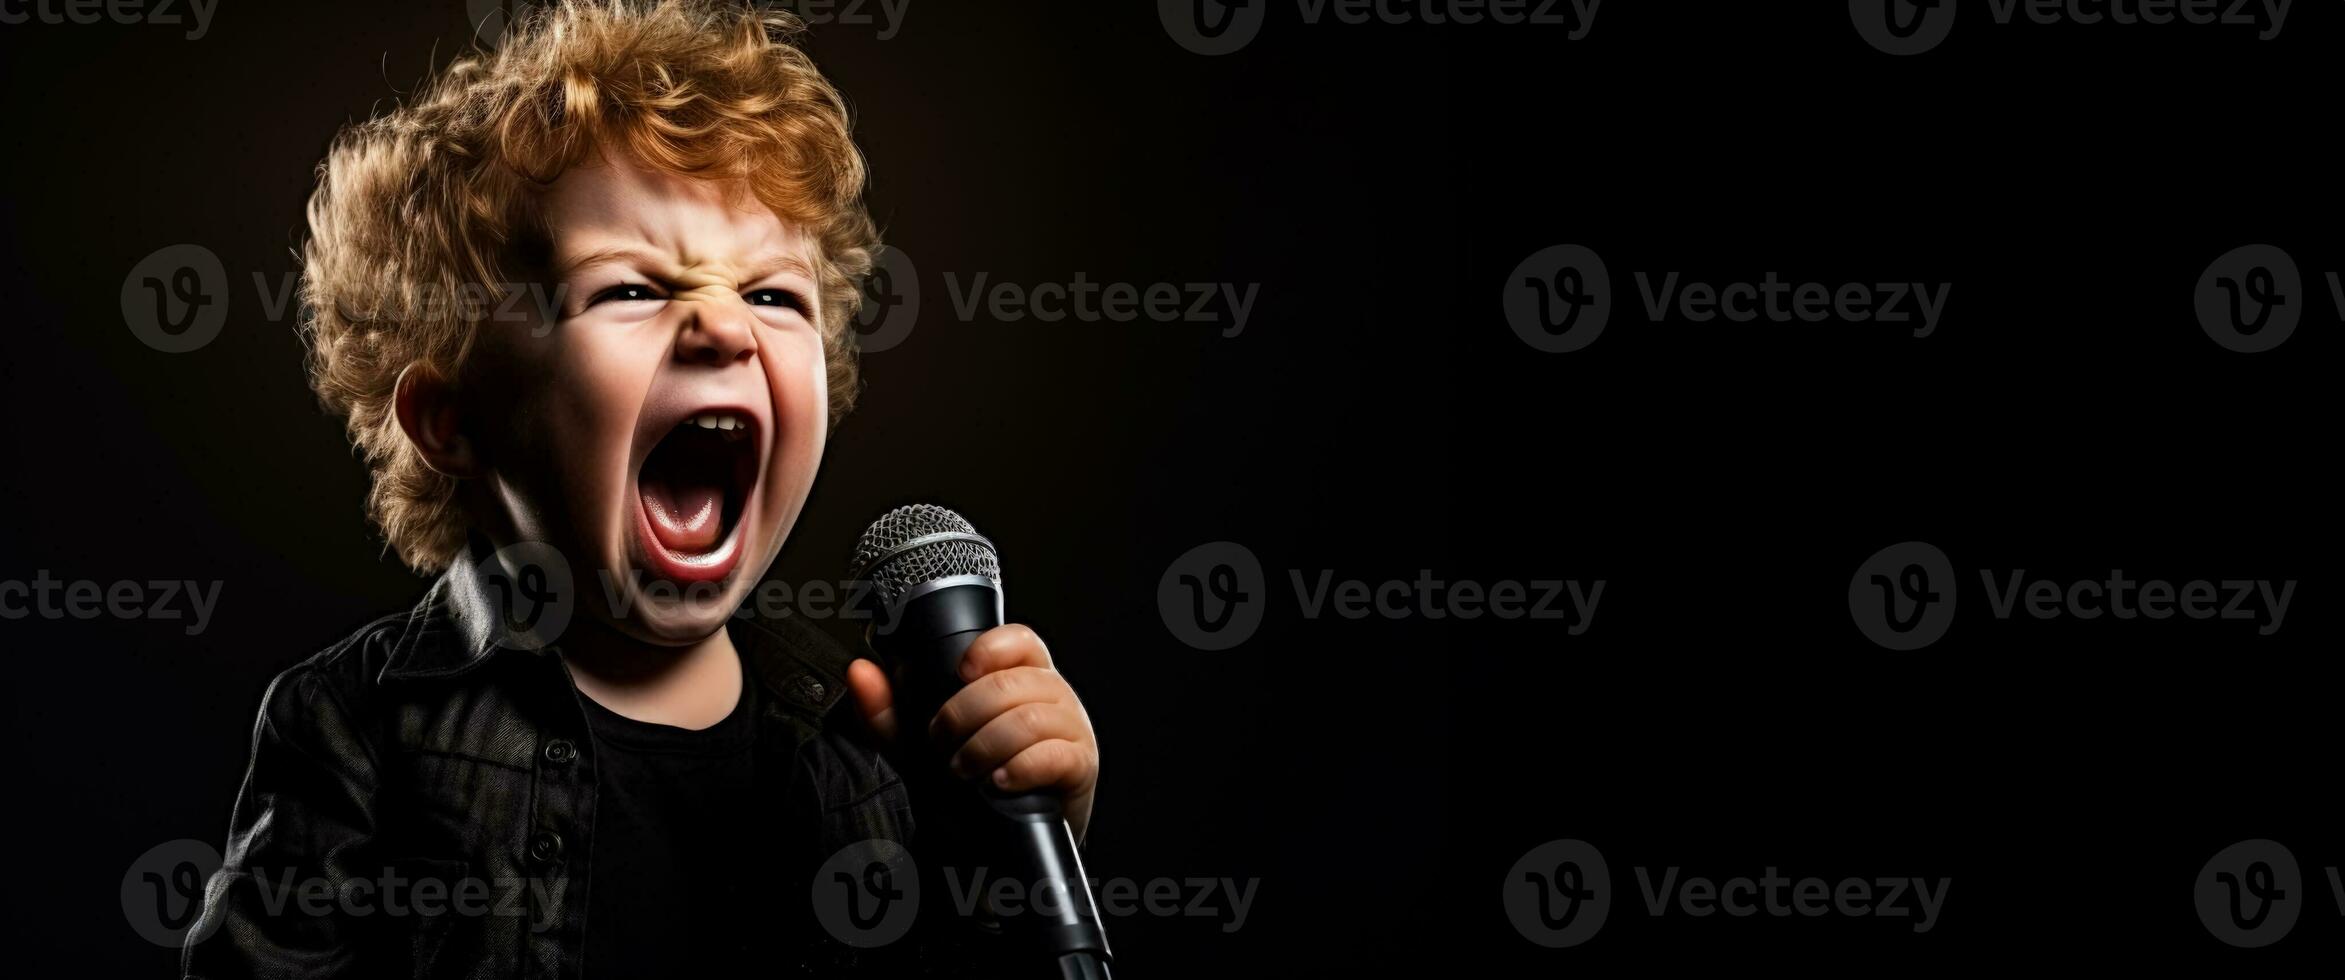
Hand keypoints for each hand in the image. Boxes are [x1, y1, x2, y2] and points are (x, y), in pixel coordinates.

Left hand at [845, 624, 1098, 841]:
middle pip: (1013, 683)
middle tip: (944, 742)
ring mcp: (1070, 729)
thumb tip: (859, 672)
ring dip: (985, 745)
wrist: (1001, 839)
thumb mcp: (922, 745)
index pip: (1019, 640)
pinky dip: (1018, 768)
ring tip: (965, 768)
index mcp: (1021, 677)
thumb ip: (888, 711)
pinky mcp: (1079, 766)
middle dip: (965, 714)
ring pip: (1030, 718)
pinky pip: (1054, 755)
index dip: (991, 648)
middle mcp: (1051, 696)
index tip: (961, 671)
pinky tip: (998, 781)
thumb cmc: (973, 779)